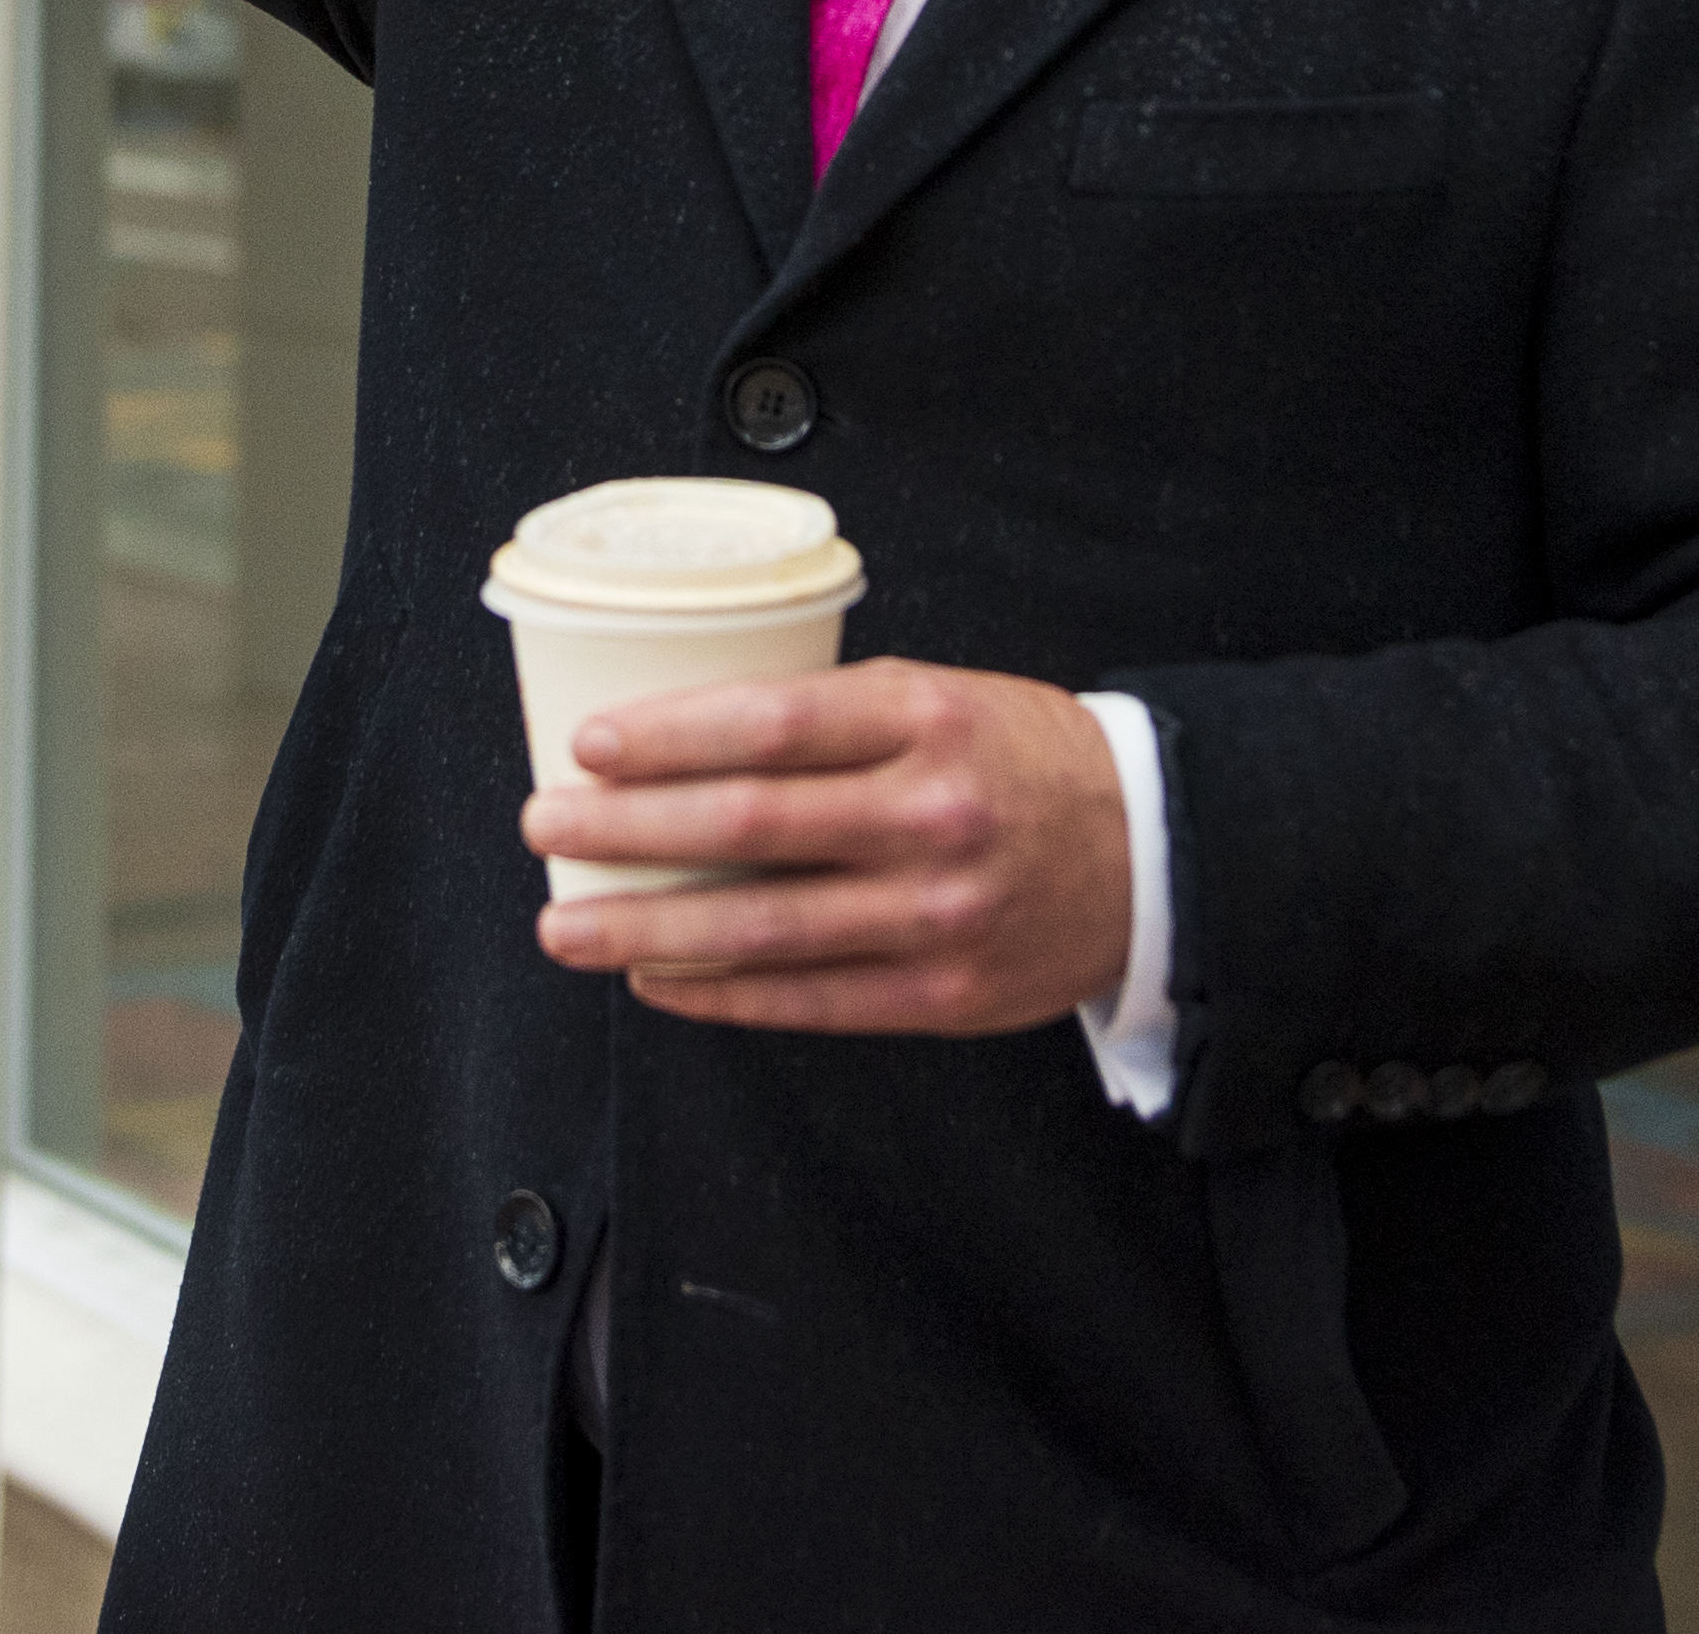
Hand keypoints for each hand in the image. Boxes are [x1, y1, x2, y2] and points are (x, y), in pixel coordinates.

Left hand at [528, 658, 1133, 1036]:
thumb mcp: (940, 697)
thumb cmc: (1020, 761)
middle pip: (746, 826)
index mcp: (927, 719)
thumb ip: (832, 718)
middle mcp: (930, 815)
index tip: (588, 744)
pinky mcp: (943, 996)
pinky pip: (806, 1000)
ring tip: (566, 927)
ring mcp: (937, 914)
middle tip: (545, 827)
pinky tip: (656, 981)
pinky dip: (717, 993)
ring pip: (761, 928)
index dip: (667, 736)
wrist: (1154, 852)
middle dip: (626, 830)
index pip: (771, 723)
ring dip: (644, 930)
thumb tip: (682, 737)